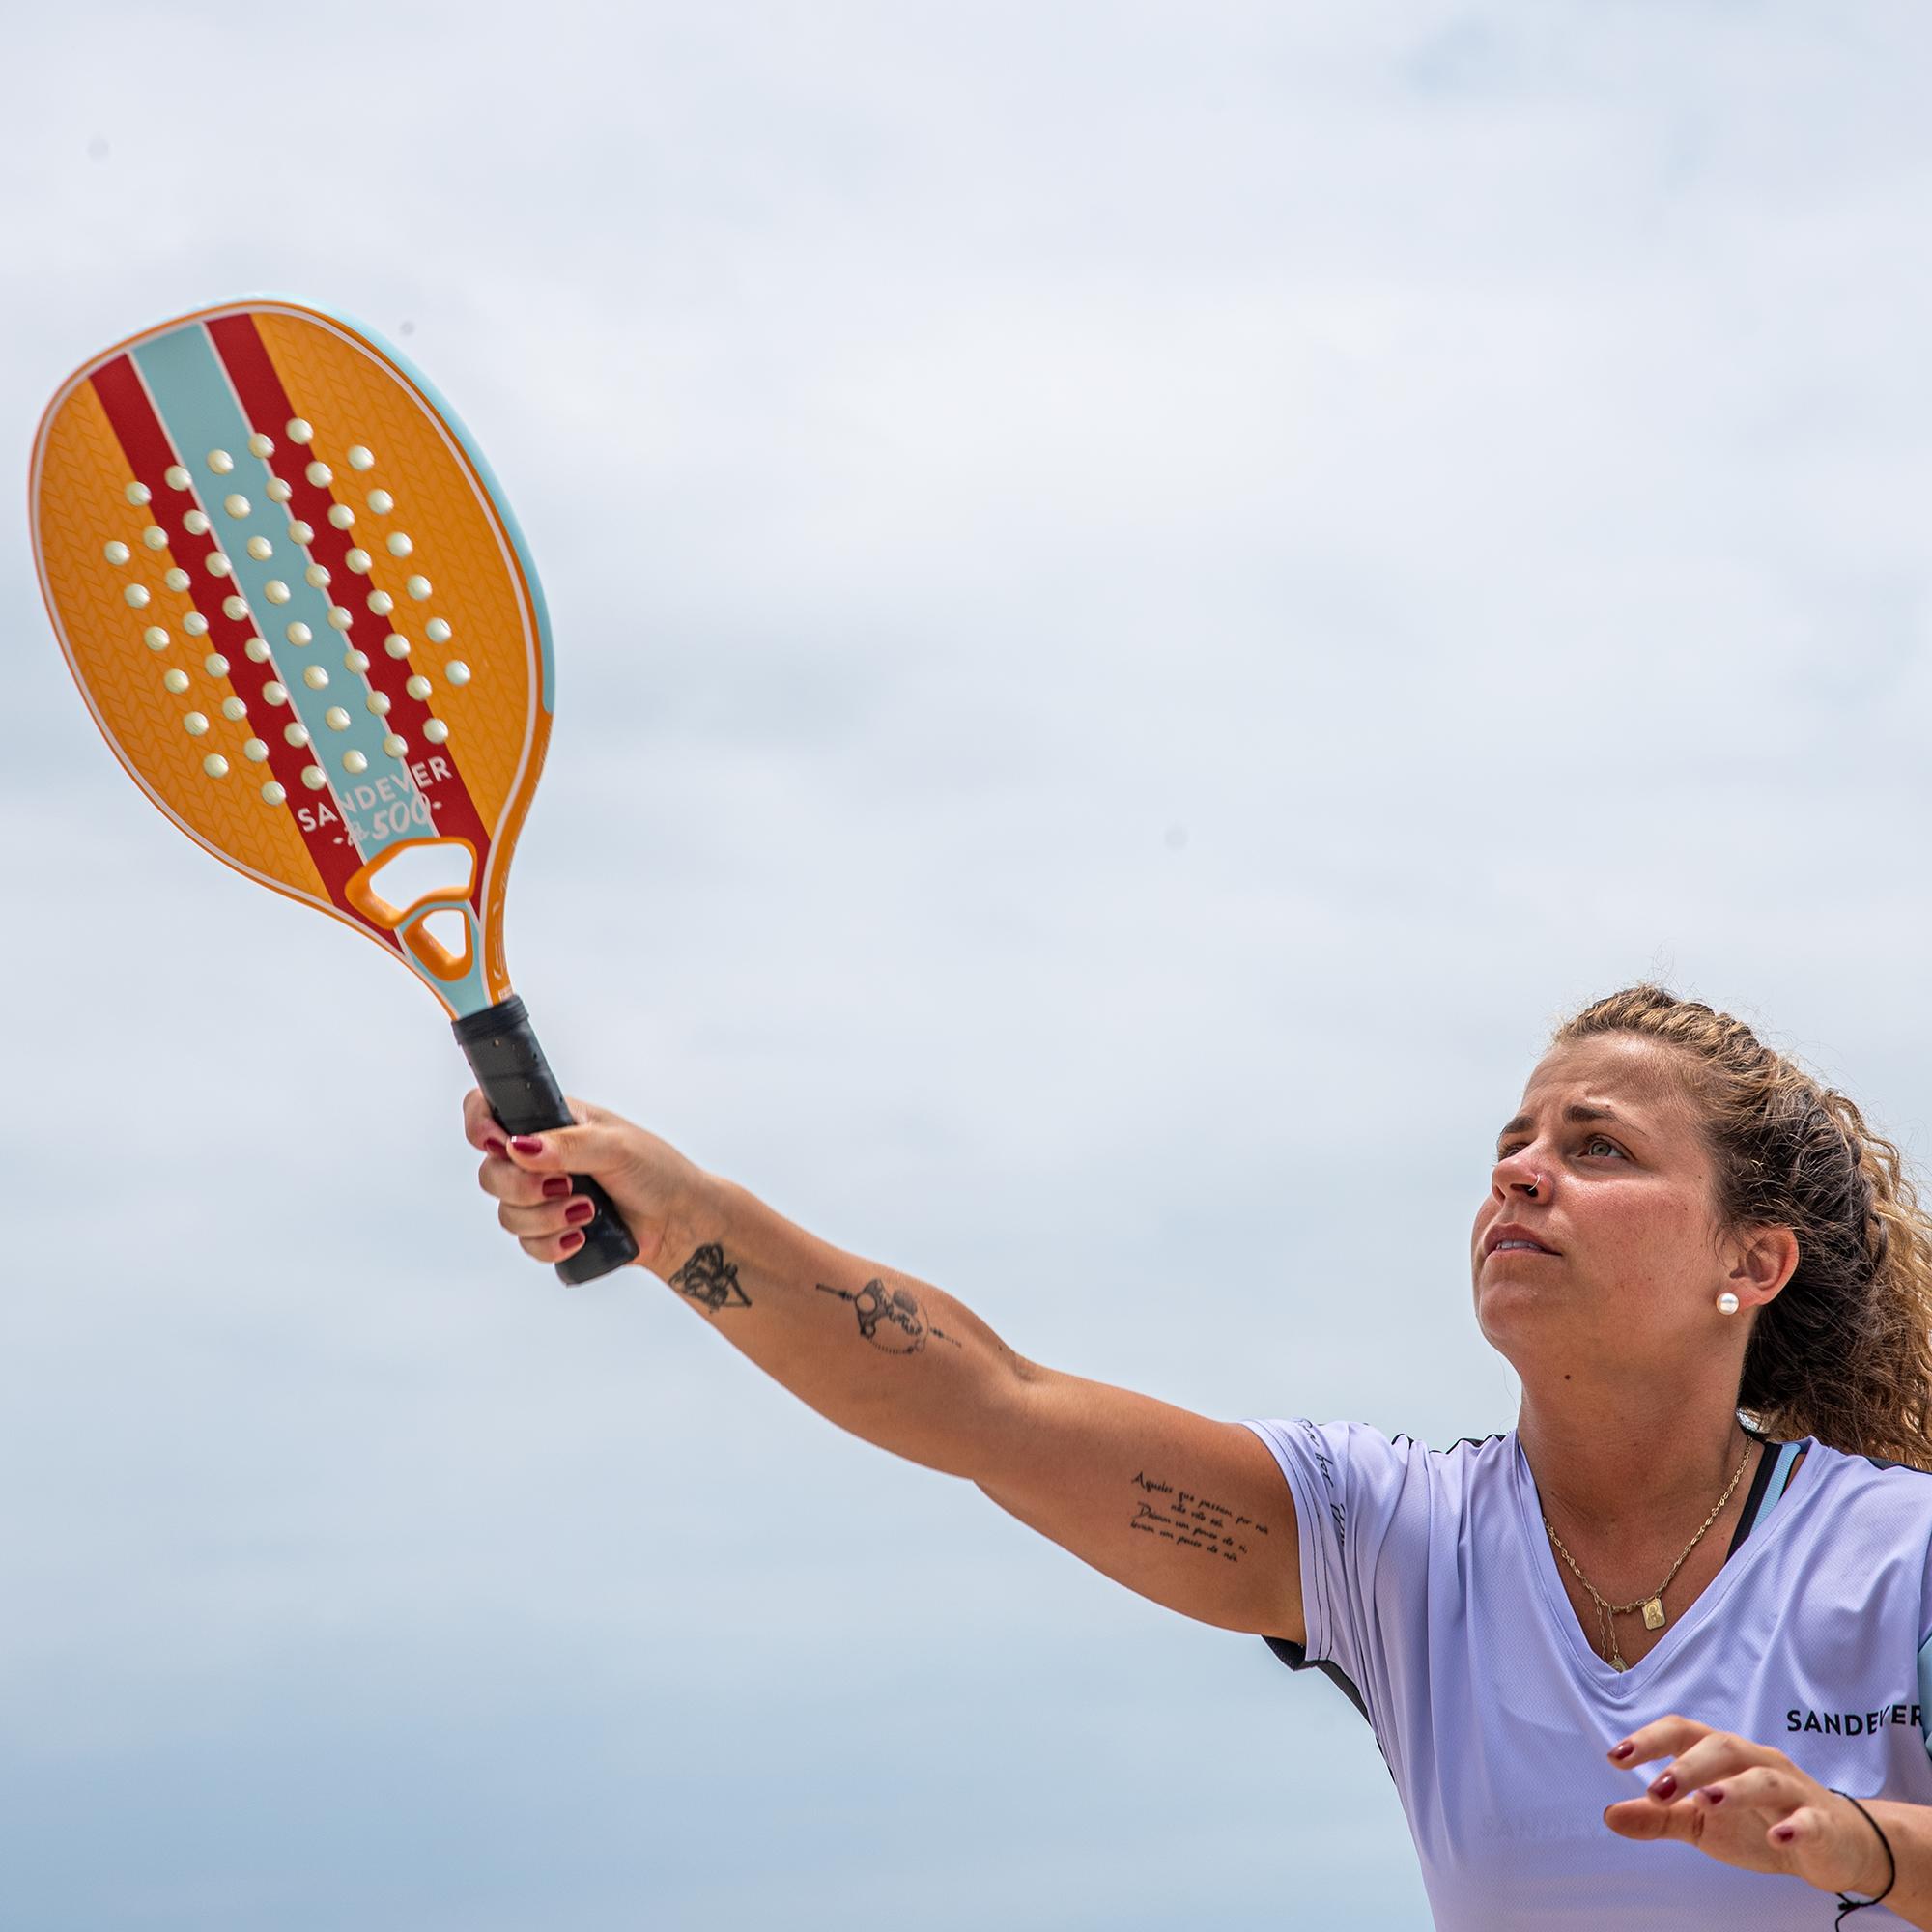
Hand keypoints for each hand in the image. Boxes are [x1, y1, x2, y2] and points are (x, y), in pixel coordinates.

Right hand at [461, 1090, 707, 1273]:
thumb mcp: (616, 1146)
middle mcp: (538, 1157)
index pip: (488, 1109)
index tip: (497, 1145)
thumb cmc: (655, 1171)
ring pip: (506, 1213)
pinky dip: (551, 1244)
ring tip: (588, 1212)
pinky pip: (526, 1244)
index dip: (479, 1125)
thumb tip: (518, 1147)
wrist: (678, 1221)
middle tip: (566, 1186)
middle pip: (490, 1172)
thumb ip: (568, 1145)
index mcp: (550, 1121)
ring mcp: (542, 1196)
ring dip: (545, 1218)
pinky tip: (581, 1237)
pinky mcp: (550, 1231)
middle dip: (522, 1187)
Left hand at [1603, 1714, 1890, 1900]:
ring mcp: (1791, 1789)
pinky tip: (1778, 1836)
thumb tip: (1608, 1815)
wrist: (1834, 1846)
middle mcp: (1755, 1762)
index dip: (1650, 1740)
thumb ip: (1658, 1817)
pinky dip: (1795, 1825)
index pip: (1683, 1733)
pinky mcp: (1821, 1822)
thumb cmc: (1759, 1824)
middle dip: (1687, 1766)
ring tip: (1707, 1801)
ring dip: (1735, 1787)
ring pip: (1763, 1777)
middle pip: (1722, 1747)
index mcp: (1722, 1757)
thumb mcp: (1702, 1825)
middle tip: (1655, 1790)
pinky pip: (1810, 1819)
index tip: (1615, 1756)